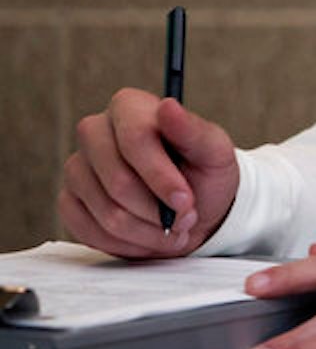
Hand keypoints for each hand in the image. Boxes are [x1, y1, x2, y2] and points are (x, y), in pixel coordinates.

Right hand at [60, 89, 239, 257]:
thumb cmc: (204, 175)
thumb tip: (168, 106)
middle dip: (157, 209)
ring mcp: (77, 167)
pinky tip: (148, 233)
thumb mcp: (214, 152)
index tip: (185, 201)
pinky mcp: (68, 200)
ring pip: (107, 212)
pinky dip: (128, 242)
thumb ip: (193, 130)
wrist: (191, 209)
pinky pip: (90, 231)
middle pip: (118, 181)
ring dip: (147, 230)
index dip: (161, 176)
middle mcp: (94, 132)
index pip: (134, 139)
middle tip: (185, 219)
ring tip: (172, 227)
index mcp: (129, 107)